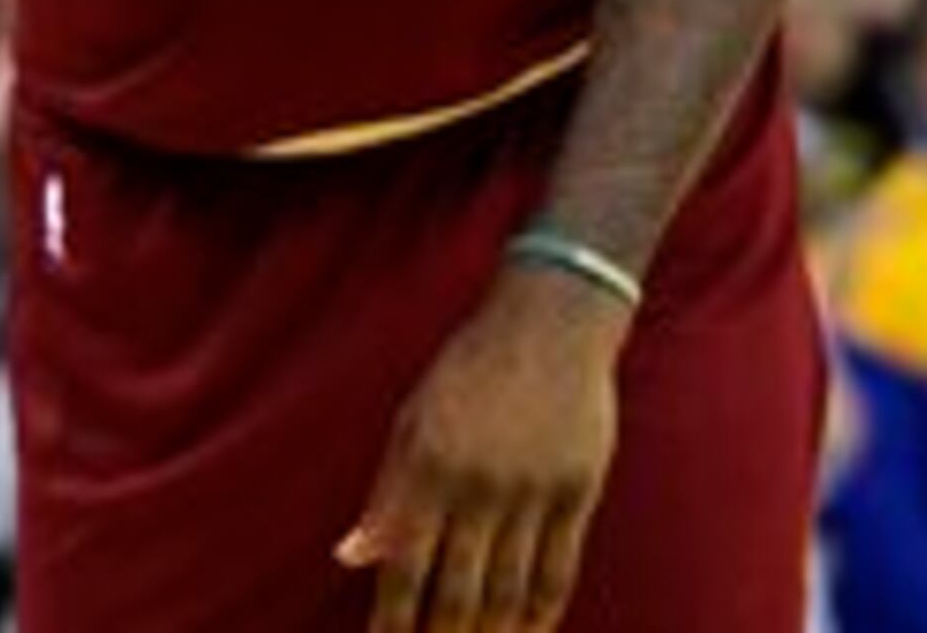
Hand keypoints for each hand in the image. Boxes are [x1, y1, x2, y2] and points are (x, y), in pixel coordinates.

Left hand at [338, 264, 628, 632]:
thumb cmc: (467, 370)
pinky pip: (558, 569)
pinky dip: (542, 612)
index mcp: (427, 465)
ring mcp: (531, 491)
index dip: (395, 619)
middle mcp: (477, 485)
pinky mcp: (576, 492)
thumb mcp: (411, 420)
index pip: (405, 565)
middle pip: (459, 590)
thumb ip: (386, 495)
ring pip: (511, 590)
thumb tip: (350, 558)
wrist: (549, 323)